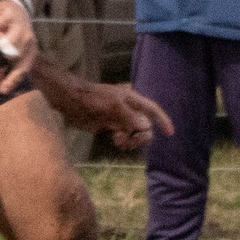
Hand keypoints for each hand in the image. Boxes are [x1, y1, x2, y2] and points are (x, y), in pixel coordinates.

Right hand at [0, 0, 36, 92]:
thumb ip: (3, 62)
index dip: (12, 80)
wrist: (17, 6)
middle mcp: (28, 39)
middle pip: (14, 58)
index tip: (1, 90)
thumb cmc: (13, 32)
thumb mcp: (11, 49)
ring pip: (7, 43)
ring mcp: (19, 26)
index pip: (23, 68)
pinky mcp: (8, 15)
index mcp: (31, 50)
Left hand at [44, 75, 175, 149]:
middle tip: (129, 141)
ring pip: (134, 133)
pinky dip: (122, 141)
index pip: (152, 109)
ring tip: (119, 141)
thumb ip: (129, 116)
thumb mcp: (111, 105)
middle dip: (140, 136)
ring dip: (130, 140)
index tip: (170, 133)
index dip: (162, 120)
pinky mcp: (110, 126)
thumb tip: (147, 126)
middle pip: (145, 126)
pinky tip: (115, 141)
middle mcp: (129, 109)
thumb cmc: (91, 98)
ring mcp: (119, 118)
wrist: (70, 100)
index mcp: (132, 100)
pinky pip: (124, 136)